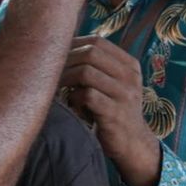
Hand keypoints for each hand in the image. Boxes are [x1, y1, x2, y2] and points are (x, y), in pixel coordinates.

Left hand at [61, 35, 162, 185]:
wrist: (133, 143)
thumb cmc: (114, 110)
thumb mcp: (113, 85)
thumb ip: (97, 67)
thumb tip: (61, 47)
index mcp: (129, 65)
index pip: (98, 41)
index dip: (73, 44)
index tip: (57, 56)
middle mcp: (129, 76)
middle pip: (91, 53)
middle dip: (66, 61)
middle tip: (52, 73)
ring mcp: (124, 95)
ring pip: (86, 72)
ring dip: (66, 79)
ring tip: (59, 89)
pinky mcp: (115, 113)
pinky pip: (87, 95)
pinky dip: (73, 98)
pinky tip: (72, 106)